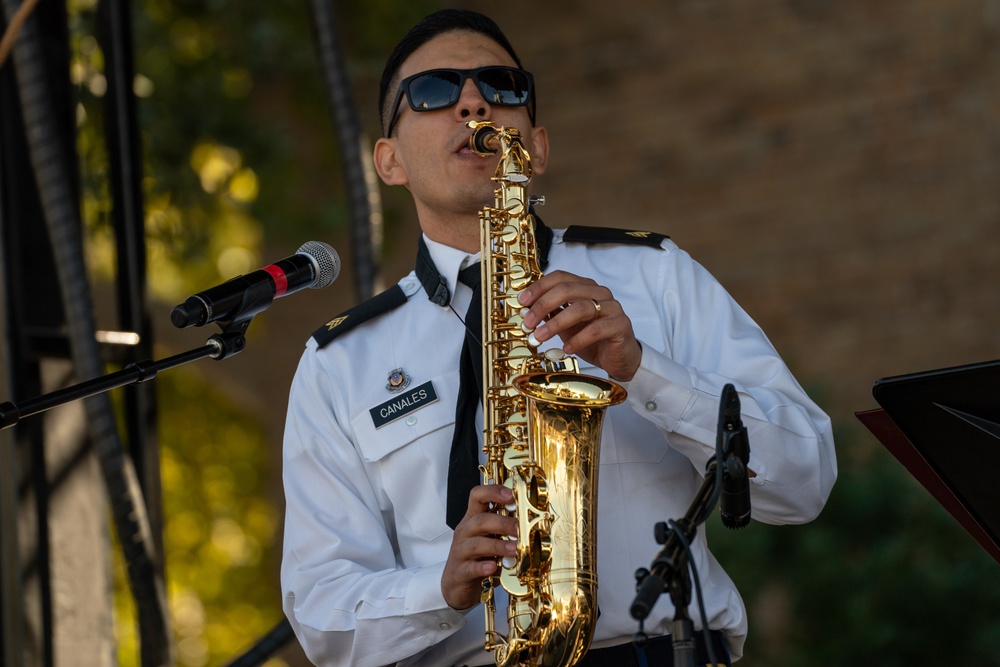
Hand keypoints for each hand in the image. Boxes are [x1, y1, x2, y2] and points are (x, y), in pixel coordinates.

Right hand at [441, 484, 518, 609]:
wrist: (456, 585)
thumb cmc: (477, 557)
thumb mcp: (490, 538)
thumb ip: (505, 530)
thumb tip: (533, 523)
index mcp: (473, 519)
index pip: (477, 496)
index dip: (493, 492)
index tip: (511, 495)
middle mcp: (465, 532)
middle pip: (480, 520)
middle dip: (502, 523)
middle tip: (519, 529)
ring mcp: (460, 552)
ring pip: (476, 544)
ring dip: (497, 545)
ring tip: (514, 549)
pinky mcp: (460, 572)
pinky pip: (470, 568)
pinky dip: (482, 567)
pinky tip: (493, 567)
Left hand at [518, 271, 641, 381]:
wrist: (619, 358)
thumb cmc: (593, 340)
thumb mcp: (566, 325)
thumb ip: (550, 315)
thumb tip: (526, 311)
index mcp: (586, 287)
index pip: (560, 277)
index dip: (539, 287)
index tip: (522, 302)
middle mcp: (600, 292)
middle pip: (568, 289)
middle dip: (543, 305)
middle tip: (528, 322)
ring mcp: (612, 307)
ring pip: (580, 308)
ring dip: (556, 323)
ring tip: (540, 337)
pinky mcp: (621, 325)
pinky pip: (596, 330)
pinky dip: (578, 339)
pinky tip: (566, 349)